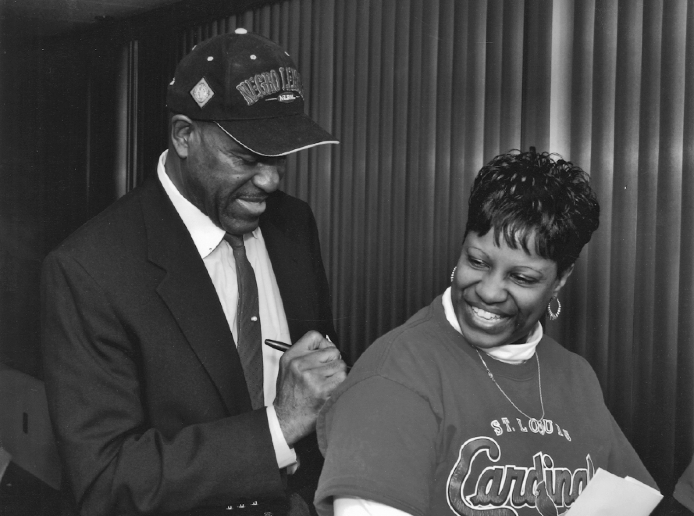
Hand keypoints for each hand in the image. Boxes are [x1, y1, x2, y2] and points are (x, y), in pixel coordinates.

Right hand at [274, 331, 346, 445]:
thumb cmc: (290, 395)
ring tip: (327, 384)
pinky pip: (343, 378)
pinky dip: (340, 385)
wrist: (287, 419)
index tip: (325, 353)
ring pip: (340, 365)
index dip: (324, 344)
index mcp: (291, 357)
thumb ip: (304, 355)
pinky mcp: (322, 389)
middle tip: (326, 374)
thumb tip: (328, 345)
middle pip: (332, 351)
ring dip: (338, 375)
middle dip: (333, 362)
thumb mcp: (288, 369)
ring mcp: (311, 377)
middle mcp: (299, 364)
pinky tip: (330, 391)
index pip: (314, 336)